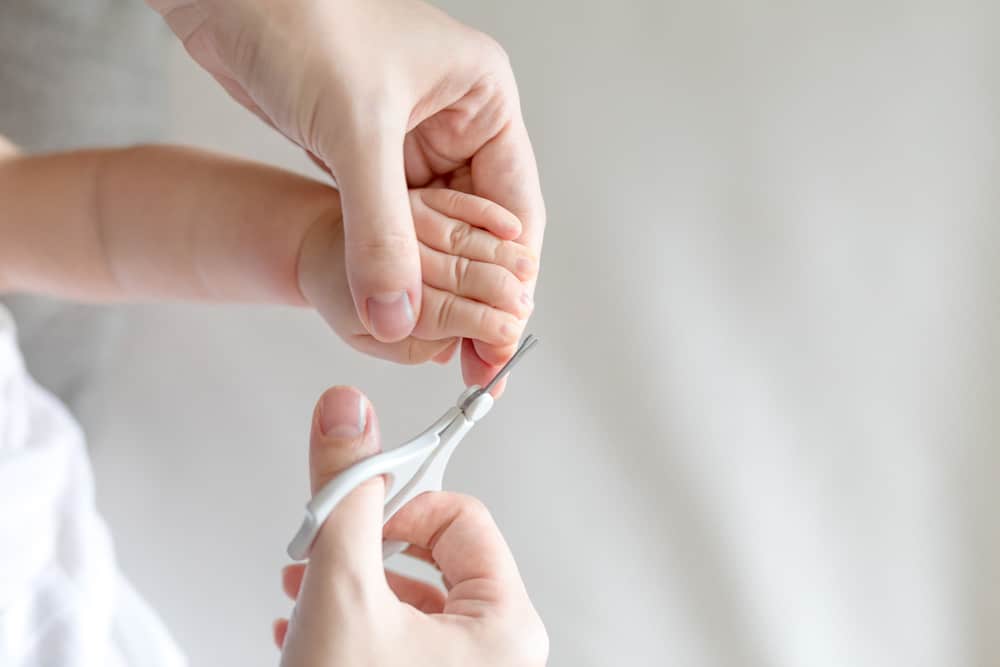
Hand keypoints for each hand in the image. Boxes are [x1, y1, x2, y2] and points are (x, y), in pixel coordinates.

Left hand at [147, 0, 544, 376]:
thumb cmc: (301, 16)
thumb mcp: (353, 129)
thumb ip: (379, 231)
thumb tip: (397, 314)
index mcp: (480, 96)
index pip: (514, 205)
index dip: (510, 279)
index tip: (499, 337)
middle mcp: (451, 119)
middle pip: (476, 225)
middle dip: (469, 289)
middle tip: (466, 354)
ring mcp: (405, 138)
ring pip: (430, 229)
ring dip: (425, 279)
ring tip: (428, 338)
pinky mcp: (361, 152)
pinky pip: (388, 222)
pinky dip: (387, 260)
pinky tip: (388, 300)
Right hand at [274, 386, 547, 665]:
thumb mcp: (344, 594)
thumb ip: (346, 497)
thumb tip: (347, 418)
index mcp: (506, 624)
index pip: (461, 514)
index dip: (400, 503)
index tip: (356, 508)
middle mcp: (496, 650)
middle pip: (433, 551)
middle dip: (366, 543)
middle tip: (325, 550)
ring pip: (405, 592)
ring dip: (349, 580)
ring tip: (304, 588)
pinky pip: (396, 631)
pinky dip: (350, 618)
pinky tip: (305, 623)